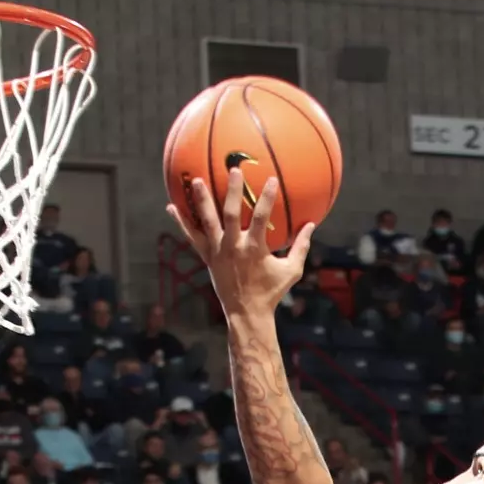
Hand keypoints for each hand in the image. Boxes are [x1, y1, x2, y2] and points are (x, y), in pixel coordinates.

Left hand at [166, 169, 314, 316]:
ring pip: (207, 222)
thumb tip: (312, 225)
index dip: (267, 198)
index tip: (271, 180)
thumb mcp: (291, 271)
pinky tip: (171, 207)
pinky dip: (181, 222)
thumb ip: (301, 247)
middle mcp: (233, 247)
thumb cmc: (271, 292)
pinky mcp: (207, 257)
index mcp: (255, 249)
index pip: (263, 218)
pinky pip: (192, 237)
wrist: (246, 313)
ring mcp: (218, 252)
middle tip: (233, 170)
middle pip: (231, 214)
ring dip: (201, 200)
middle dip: (233, 191)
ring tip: (195, 180)